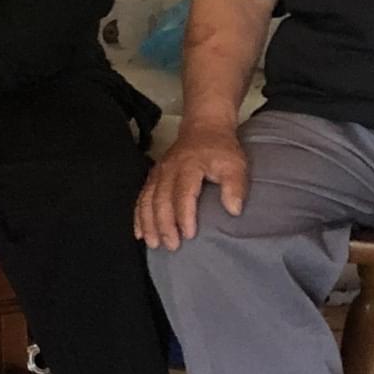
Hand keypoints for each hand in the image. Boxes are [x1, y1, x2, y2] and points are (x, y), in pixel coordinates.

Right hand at [137, 121, 247, 249]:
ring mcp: (158, 173)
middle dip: (164, 225)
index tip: (189, 234)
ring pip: (147, 200)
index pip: (183, 193)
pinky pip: (141, 197)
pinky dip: (138, 216)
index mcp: (189, 166)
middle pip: (161, 200)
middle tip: (171, 246)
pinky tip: (139, 232)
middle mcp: (169, 170)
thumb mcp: (235, 164)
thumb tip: (234, 210)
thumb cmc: (220, 149)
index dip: (184, 215)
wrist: (203, 127)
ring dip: (148, 223)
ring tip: (152, 243)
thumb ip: (235, 186)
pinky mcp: (153, 176)